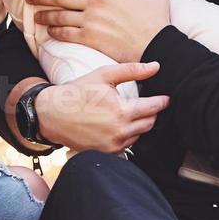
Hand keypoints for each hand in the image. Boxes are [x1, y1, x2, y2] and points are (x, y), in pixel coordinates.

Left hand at [27, 0, 172, 61]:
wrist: (157, 46)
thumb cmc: (157, 19)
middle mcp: (95, 2)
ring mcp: (91, 21)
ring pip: (59, 16)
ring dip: (44, 15)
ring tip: (35, 14)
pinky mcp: (90, 39)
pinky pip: (65, 34)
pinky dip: (54, 32)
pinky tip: (49, 32)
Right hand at [33, 65, 169, 151]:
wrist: (52, 114)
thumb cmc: (77, 92)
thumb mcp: (103, 75)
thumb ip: (132, 70)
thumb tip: (155, 66)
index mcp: (122, 111)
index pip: (153, 108)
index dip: (162, 102)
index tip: (165, 99)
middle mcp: (120, 131)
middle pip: (150, 123)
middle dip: (151, 113)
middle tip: (146, 104)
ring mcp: (113, 144)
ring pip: (139, 135)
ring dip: (138, 124)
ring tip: (127, 113)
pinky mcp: (107, 153)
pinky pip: (126, 145)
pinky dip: (126, 135)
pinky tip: (116, 125)